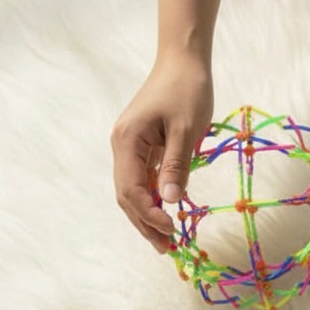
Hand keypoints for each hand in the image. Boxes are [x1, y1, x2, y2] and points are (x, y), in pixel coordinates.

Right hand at [111, 52, 212, 251]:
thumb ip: (176, 166)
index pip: (131, 190)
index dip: (150, 215)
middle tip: (168, 249)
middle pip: (127, 197)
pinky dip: (153, 201)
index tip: (172, 228)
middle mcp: (122, 147)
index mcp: (127, 141)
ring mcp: (130, 148)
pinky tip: (167, 216)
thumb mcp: (186, 129)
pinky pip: (143, 182)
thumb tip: (169, 200)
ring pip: (133, 192)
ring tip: (167, 240)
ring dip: (148, 217)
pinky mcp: (142, 148)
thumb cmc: (187, 89)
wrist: (183, 60)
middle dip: (146, 224)